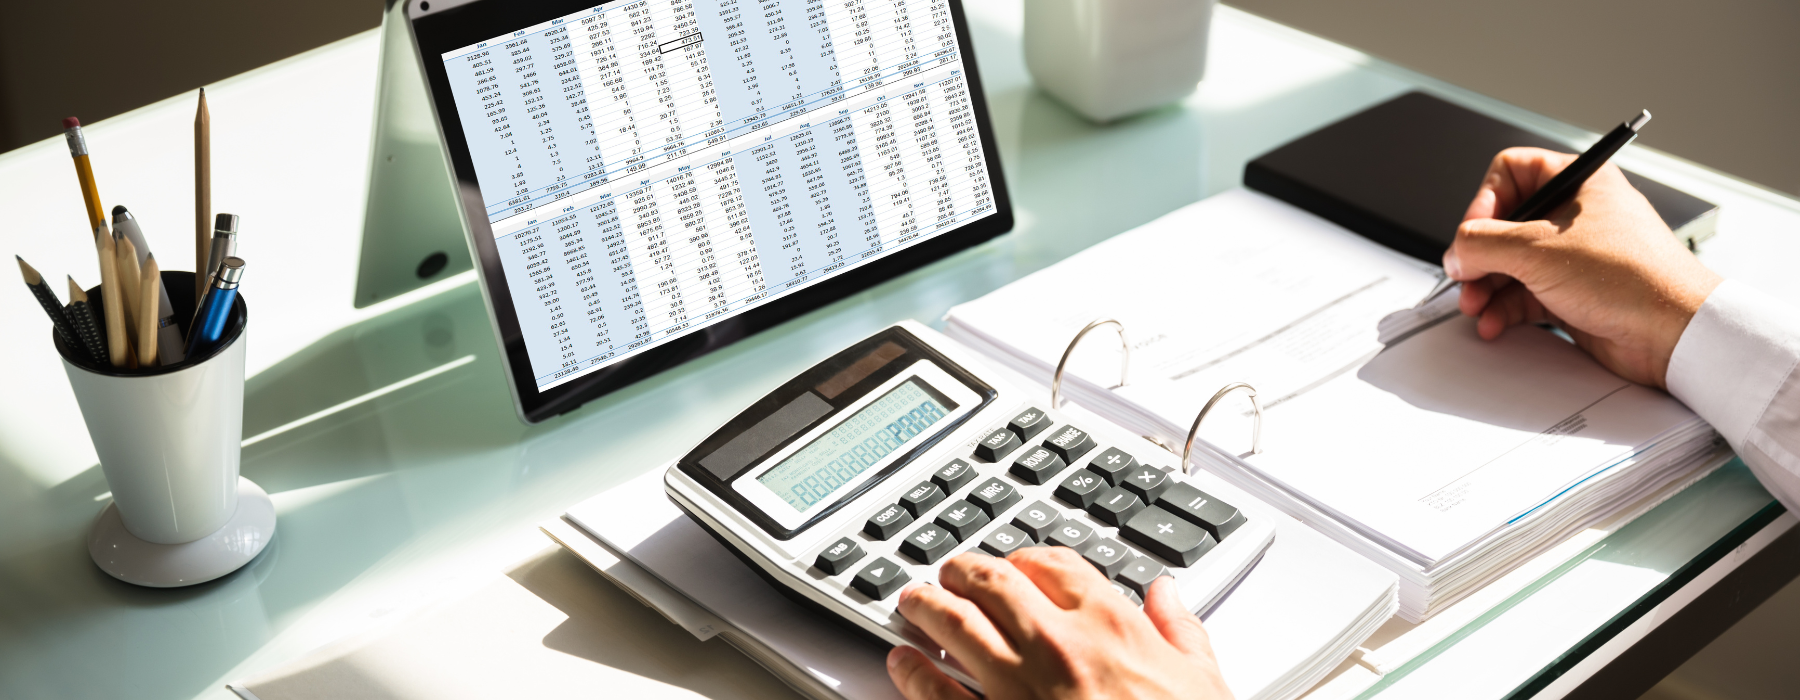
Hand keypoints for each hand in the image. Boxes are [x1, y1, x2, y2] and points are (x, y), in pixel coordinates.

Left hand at [885, 548, 1232, 699]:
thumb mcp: (1203, 683)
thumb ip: (1181, 631)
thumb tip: (1169, 595)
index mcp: (1111, 627)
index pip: (1054, 564)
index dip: (1027, 558)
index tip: (1018, 564)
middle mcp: (1059, 647)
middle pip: (993, 582)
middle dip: (964, 571)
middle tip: (950, 572)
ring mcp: (1019, 689)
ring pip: (955, 625)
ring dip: (928, 606)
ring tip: (915, 601)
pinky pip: (937, 694)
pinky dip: (913, 673)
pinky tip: (903, 663)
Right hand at [1444, 147, 1721, 387]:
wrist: (1674, 332)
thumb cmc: (1632, 277)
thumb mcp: (1537, 250)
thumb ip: (1482, 244)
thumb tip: (1455, 251)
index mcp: (1578, 182)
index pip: (1511, 172)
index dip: (1484, 201)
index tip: (1472, 233)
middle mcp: (1575, 216)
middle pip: (1503, 225)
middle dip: (1478, 256)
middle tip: (1465, 277)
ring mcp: (1573, 256)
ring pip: (1509, 263)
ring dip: (1486, 287)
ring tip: (1476, 307)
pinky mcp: (1572, 293)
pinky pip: (1524, 294)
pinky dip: (1504, 309)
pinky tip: (1494, 323)